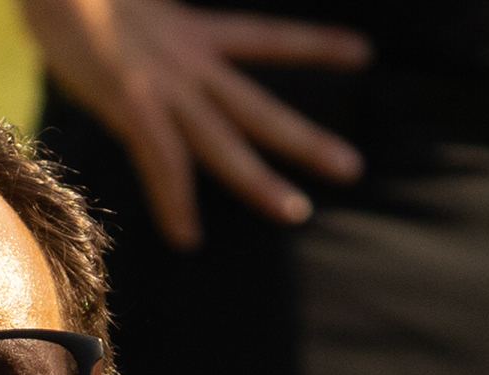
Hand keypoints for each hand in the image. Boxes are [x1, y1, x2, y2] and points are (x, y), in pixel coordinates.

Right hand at [19, 0, 369, 245]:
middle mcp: (186, 60)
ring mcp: (162, 84)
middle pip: (258, 107)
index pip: (266, 37)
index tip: (361, 52)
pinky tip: (186, 238)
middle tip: (353, 168)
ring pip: (223, 141)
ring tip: (295, 213)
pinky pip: (161, 162)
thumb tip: (146, 54)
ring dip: (259, 181)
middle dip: (305, 139)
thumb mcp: (127, 11)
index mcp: (189, 32)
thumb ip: (148, 36)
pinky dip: (174, 202)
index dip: (314, 45)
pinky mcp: (131, 101)